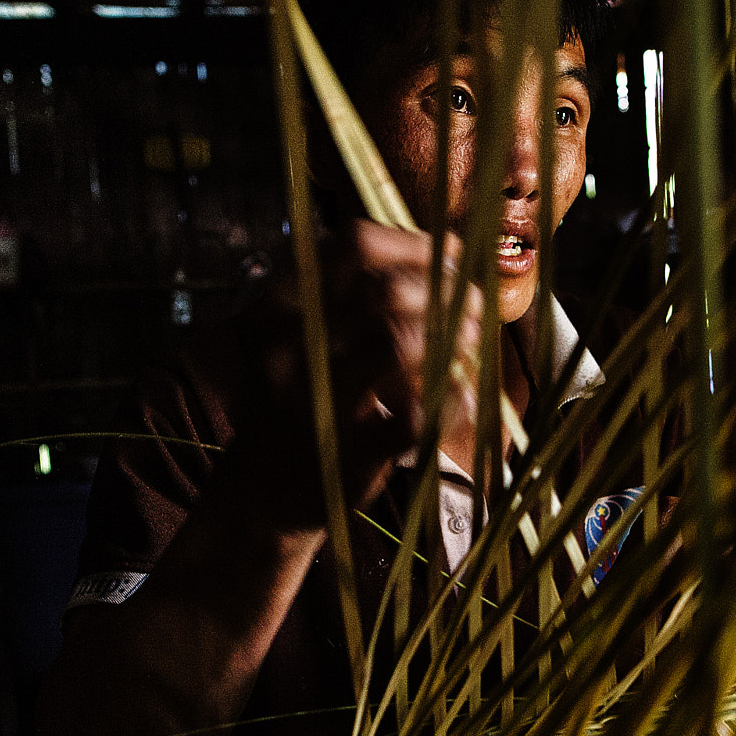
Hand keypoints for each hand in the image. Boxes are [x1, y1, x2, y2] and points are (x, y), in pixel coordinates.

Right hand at [233, 219, 485, 529]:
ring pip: (398, 342)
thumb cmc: (305, 395)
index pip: (356, 245)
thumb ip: (366, 290)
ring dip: (450, 338)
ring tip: (468, 342)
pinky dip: (452, 399)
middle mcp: (290, 345)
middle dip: (444, 293)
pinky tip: (459, 395)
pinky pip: (418, 413)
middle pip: (386, 291)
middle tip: (473, 306)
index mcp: (281, 304)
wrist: (262, 491)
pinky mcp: (349, 452)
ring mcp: (317, 400)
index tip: (451, 259)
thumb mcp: (309, 331)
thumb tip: (451, 250)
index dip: (417, 246)